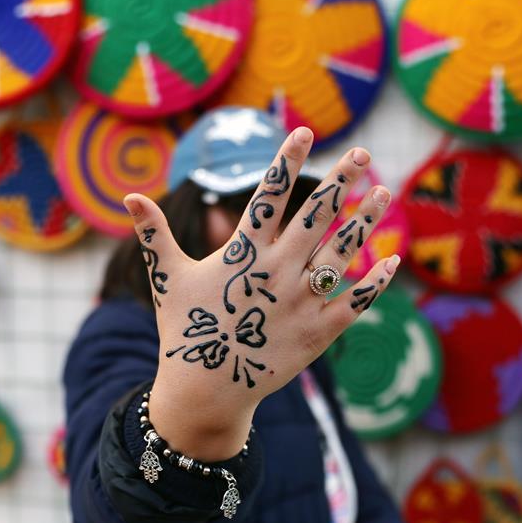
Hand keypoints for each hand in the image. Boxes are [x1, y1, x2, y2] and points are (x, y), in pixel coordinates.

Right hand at [122, 127, 399, 459]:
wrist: (206, 391)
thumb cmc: (185, 329)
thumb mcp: (167, 277)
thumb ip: (154, 233)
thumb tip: (128, 196)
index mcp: (243, 252)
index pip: (269, 195)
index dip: (286, 161)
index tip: (304, 131)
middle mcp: (277, 270)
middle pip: (317, 214)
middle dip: (342, 180)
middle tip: (363, 152)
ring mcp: (301, 301)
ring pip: (343, 251)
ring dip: (367, 220)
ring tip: (384, 192)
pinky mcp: (319, 332)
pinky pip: (356, 301)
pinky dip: (376, 280)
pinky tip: (393, 259)